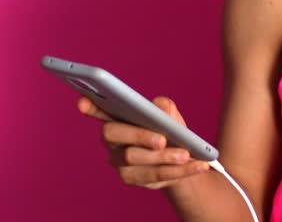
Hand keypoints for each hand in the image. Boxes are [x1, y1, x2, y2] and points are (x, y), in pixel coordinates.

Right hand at [77, 95, 210, 189]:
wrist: (183, 159)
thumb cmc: (170, 130)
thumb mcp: (170, 116)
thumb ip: (164, 108)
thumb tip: (159, 107)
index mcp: (117, 120)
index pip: (99, 111)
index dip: (90, 107)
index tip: (82, 102)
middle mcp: (113, 143)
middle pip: (116, 138)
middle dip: (139, 136)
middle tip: (162, 139)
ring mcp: (121, 164)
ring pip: (137, 161)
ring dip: (164, 158)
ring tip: (186, 154)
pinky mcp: (135, 180)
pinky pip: (157, 177)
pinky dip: (180, 171)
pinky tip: (198, 165)